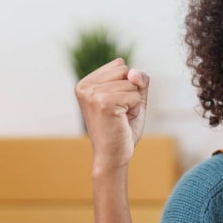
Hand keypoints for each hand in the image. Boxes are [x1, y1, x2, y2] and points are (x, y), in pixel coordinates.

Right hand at [74, 58, 150, 172]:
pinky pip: (134, 95)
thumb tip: (133, 72)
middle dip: (131, 92)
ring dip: (133, 103)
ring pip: (131, 83)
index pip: (120, 65)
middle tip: (119, 113)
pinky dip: (135, 109)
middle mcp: (85, 86)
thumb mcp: (133, 97)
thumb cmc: (121, 129)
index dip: (127, 85)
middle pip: (126, 70)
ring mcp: (92, 94)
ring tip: (120, 118)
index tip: (116, 104)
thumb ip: (138, 79)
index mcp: (86, 82)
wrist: (113, 157)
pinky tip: (122, 121)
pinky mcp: (103, 103)